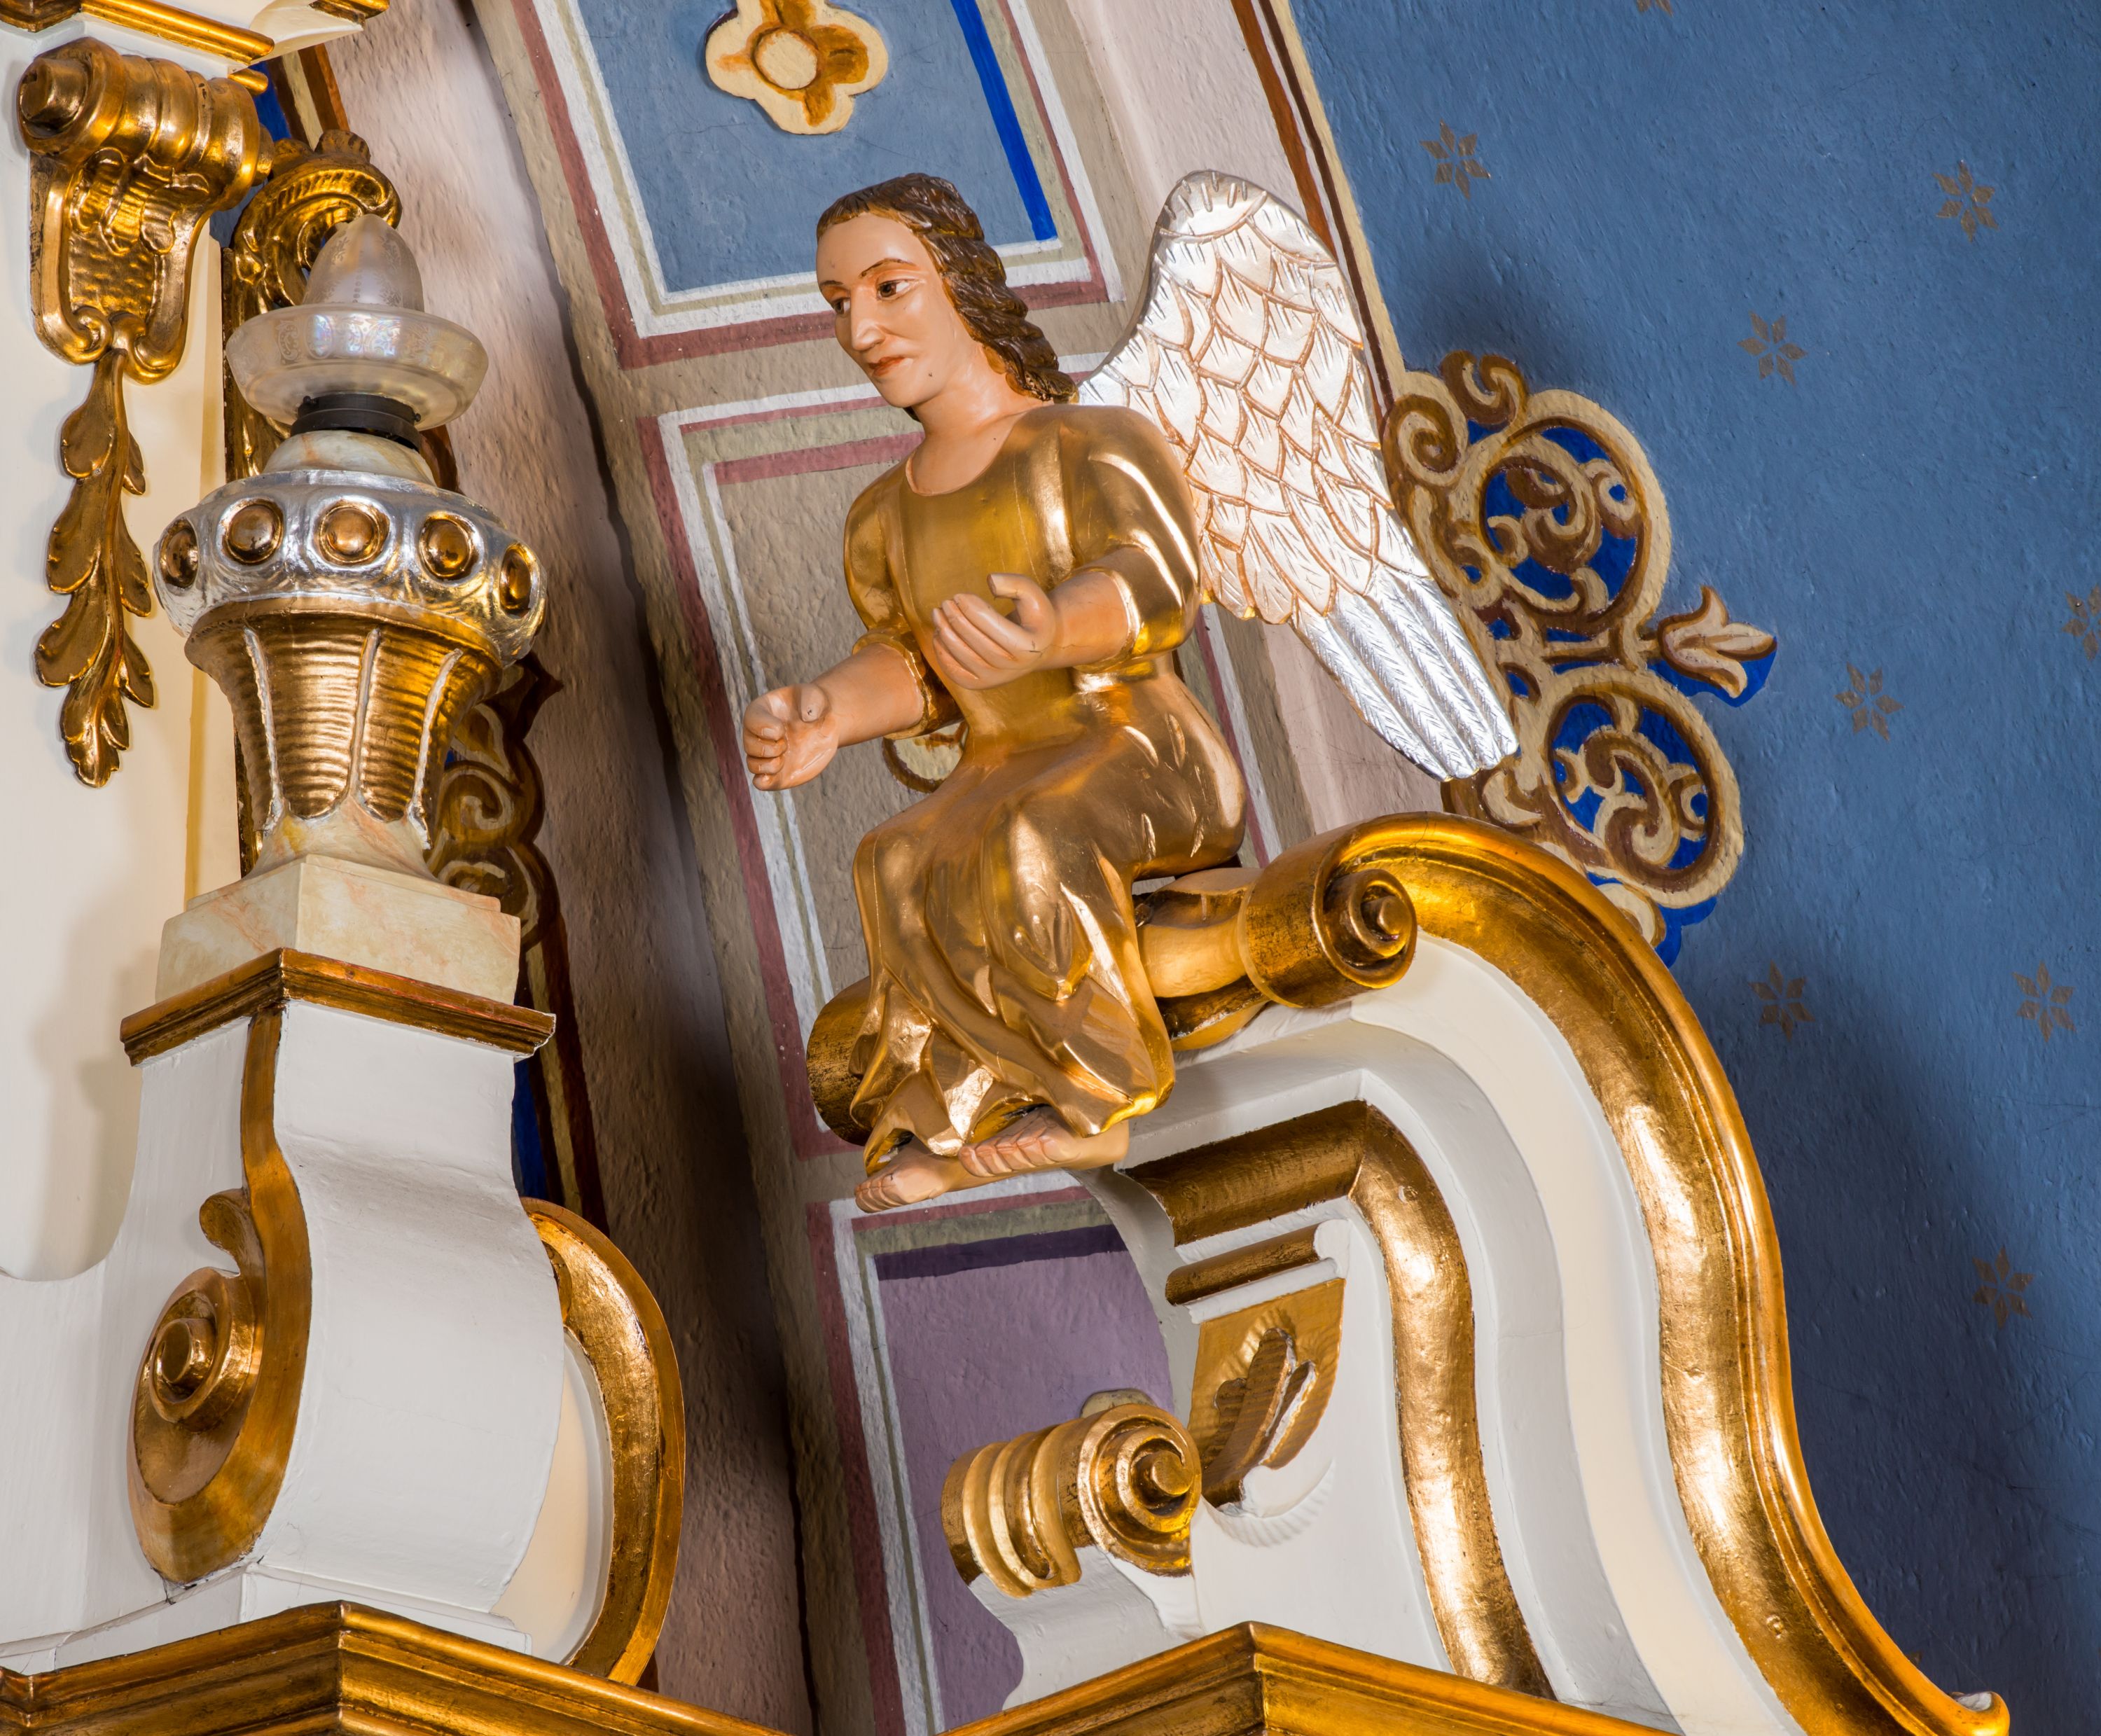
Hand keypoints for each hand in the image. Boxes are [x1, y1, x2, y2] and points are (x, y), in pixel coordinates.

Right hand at [744, 684, 839, 789]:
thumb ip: (812, 701)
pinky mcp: (775, 771)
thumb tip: (807, 717)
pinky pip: (759, 782)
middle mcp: (758, 733)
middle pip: (749, 745)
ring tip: (785, 758)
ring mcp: (766, 753)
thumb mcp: (817, 696)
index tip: (782, 730)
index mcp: (762, 710)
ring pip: (752, 765)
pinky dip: (763, 782)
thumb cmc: (816, 706)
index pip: (751, 719)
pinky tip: (774, 777)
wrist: (824, 724)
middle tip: (787, 743)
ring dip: (769, 765)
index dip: (764, 727)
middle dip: (770, 748)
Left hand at [928, 572, 1057, 690]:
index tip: (959, 595)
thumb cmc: (1032, 617)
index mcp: (1026, 646)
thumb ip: (1015, 583)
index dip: (969, 606)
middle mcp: (1010, 668)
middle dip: (953, 617)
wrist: (1035, 649)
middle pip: (971, 638)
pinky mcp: (979, 685)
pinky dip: (941, 651)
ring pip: (959, 654)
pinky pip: (953, 670)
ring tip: (937, 614)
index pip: (988, 623)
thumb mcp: (1033, 595)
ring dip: (943, 631)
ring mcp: (993, 679)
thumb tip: (989, 580)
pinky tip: (939, 634)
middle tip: (945, 603)